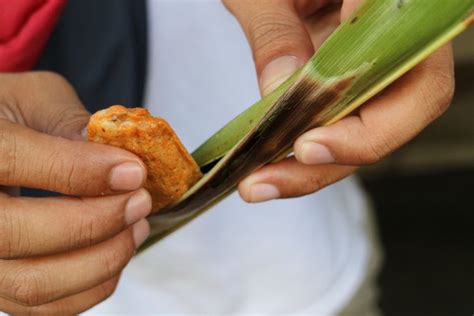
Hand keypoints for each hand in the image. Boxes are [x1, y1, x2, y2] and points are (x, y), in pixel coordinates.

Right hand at [0, 72, 150, 313]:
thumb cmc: (8, 115)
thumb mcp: (32, 98)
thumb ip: (68, 123)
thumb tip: (118, 160)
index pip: (13, 160)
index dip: (80, 170)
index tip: (134, 172)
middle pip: (17, 234)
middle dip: (95, 222)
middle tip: (140, 201)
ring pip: (32, 283)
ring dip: (100, 260)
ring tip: (136, 227)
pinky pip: (42, 307)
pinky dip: (90, 288)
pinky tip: (115, 254)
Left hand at [224, 0, 454, 201]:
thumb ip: (276, 33)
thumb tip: (278, 97)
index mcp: (401, 0)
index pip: (410, 79)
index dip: (366, 129)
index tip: (304, 147)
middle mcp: (408, 35)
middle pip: (397, 118)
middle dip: (330, 160)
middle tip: (261, 185)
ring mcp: (385, 57)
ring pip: (373, 124)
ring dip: (316, 164)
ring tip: (258, 183)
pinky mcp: (361, 71)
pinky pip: (349, 114)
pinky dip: (312, 140)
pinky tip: (270, 160)